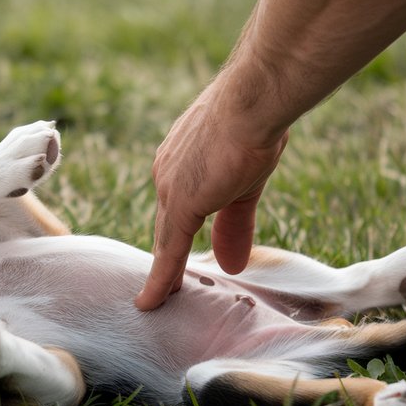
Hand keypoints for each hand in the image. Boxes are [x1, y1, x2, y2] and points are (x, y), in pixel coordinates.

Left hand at [135, 89, 288, 310]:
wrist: (253, 102)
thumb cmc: (254, 126)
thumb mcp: (246, 183)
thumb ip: (236, 224)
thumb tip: (234, 265)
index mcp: (179, 160)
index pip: (176, 206)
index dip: (176, 231)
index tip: (175, 253)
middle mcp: (166, 174)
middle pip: (164, 225)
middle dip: (165, 256)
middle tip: (163, 287)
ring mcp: (168, 189)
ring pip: (163, 240)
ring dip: (162, 273)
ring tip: (157, 302)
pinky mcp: (180, 204)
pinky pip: (167, 250)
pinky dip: (159, 279)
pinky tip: (151, 302)